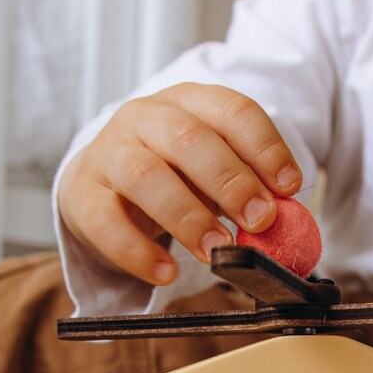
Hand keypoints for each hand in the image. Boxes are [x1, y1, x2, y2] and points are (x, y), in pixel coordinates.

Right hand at [56, 83, 303, 285]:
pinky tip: (166, 271)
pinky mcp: (83, 194)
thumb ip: (244, 187)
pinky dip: (138, 251)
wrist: (99, 181)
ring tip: (217, 249)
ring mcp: (109, 152)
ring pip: (145, 176)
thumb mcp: (209, 169)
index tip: (288, 186)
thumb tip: (279, 219)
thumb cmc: (169, 173)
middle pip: (188, 138)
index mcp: (187, 101)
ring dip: (188, 216)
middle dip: (230, 181)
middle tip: (259, 220)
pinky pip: (106, 223)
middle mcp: (144, 117)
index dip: (265, 147)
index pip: (231, 110)